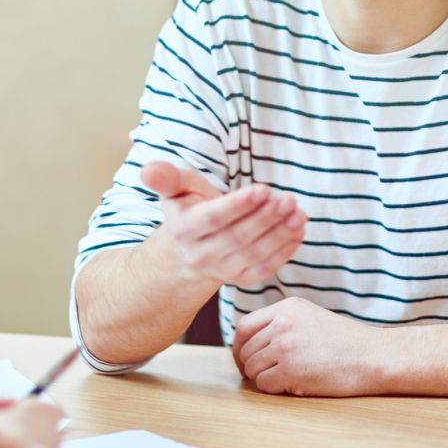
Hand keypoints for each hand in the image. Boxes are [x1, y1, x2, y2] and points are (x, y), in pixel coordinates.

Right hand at [142, 161, 305, 285]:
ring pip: (254, 254)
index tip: (264, 189)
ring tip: (298, 213)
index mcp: (184, 229)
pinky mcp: (241, 279)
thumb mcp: (176, 191)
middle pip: (238, 237)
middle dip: (267, 218)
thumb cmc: (188, 211)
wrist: (186, 254)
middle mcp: (201, 255)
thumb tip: (149, 169)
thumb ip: (167, 178)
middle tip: (289, 199)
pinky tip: (298, 230)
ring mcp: (222, 270)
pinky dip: (285, 251)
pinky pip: (265, 268)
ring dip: (280, 234)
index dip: (240, 205)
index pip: (214, 218)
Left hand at [232, 296, 386, 396]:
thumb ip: (283, 323)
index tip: (245, 359)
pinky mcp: (291, 370)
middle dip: (250, 366)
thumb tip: (251, 344)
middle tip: (264, 376)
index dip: (239, 347)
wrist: (375, 356)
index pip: (244, 326)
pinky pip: (264, 384)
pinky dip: (274, 389)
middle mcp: (283, 323)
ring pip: (252, 368)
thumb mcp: (312, 318)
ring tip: (285, 379)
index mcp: (288, 307)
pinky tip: (293, 386)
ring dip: (263, 378)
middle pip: (245, 350)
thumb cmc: (347, 343)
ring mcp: (286, 346)